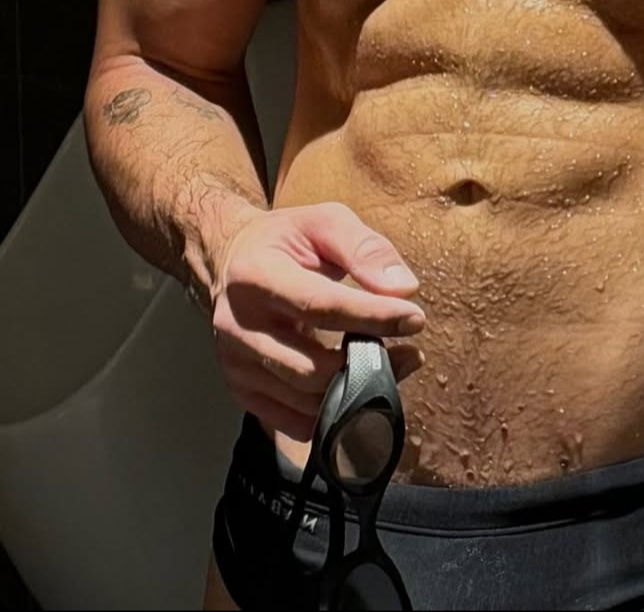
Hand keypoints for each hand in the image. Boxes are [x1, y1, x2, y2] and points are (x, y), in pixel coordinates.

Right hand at [209, 203, 425, 438]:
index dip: (372, 316)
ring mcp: (235, 365)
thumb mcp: (324, 221)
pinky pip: (295, 423)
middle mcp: (238, 326)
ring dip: (357, 391)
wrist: (229, 261)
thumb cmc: (285, 240)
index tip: (415, 319)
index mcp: (255, 276)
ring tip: (390, 365)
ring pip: (306, 401)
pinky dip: (332, 413)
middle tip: (410, 350)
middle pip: (312, 366)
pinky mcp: (242, 391)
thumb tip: (404, 289)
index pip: (319, 306)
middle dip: (369, 363)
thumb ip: (365, 248)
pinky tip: (355, 387)